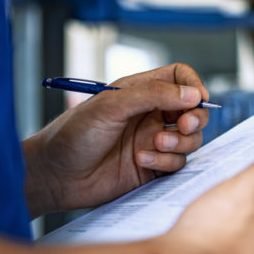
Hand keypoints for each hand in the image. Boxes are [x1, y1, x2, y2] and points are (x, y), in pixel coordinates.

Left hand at [23, 64, 209, 215]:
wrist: (55, 175)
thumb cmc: (73, 134)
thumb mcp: (111, 105)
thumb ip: (154, 95)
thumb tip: (193, 94)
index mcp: (140, 92)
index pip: (179, 78)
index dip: (193, 85)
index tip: (197, 99)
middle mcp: (150, 115)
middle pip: (193, 110)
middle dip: (195, 118)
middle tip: (185, 125)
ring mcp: (153, 142)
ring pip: (190, 139)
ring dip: (180, 142)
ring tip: (155, 145)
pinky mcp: (153, 167)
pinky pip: (177, 163)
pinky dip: (166, 161)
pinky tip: (140, 161)